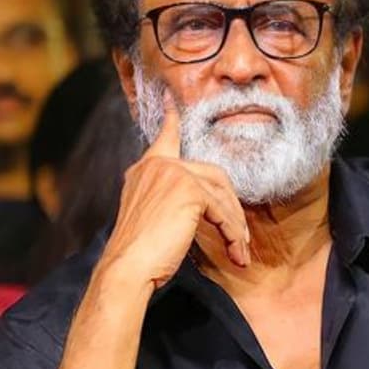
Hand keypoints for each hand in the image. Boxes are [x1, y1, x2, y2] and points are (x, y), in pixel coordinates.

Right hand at [98, 94, 251, 291]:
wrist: (128, 267)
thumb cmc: (142, 252)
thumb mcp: (155, 216)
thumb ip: (172, 198)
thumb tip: (206, 203)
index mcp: (146, 169)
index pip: (165, 138)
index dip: (171, 121)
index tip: (172, 101)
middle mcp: (158, 165)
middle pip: (214, 176)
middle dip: (232, 208)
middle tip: (240, 238)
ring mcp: (173, 174)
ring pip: (223, 197)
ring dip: (236, 228)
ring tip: (239, 253)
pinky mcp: (189, 191)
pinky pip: (224, 213)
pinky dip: (233, 235)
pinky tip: (235, 253)